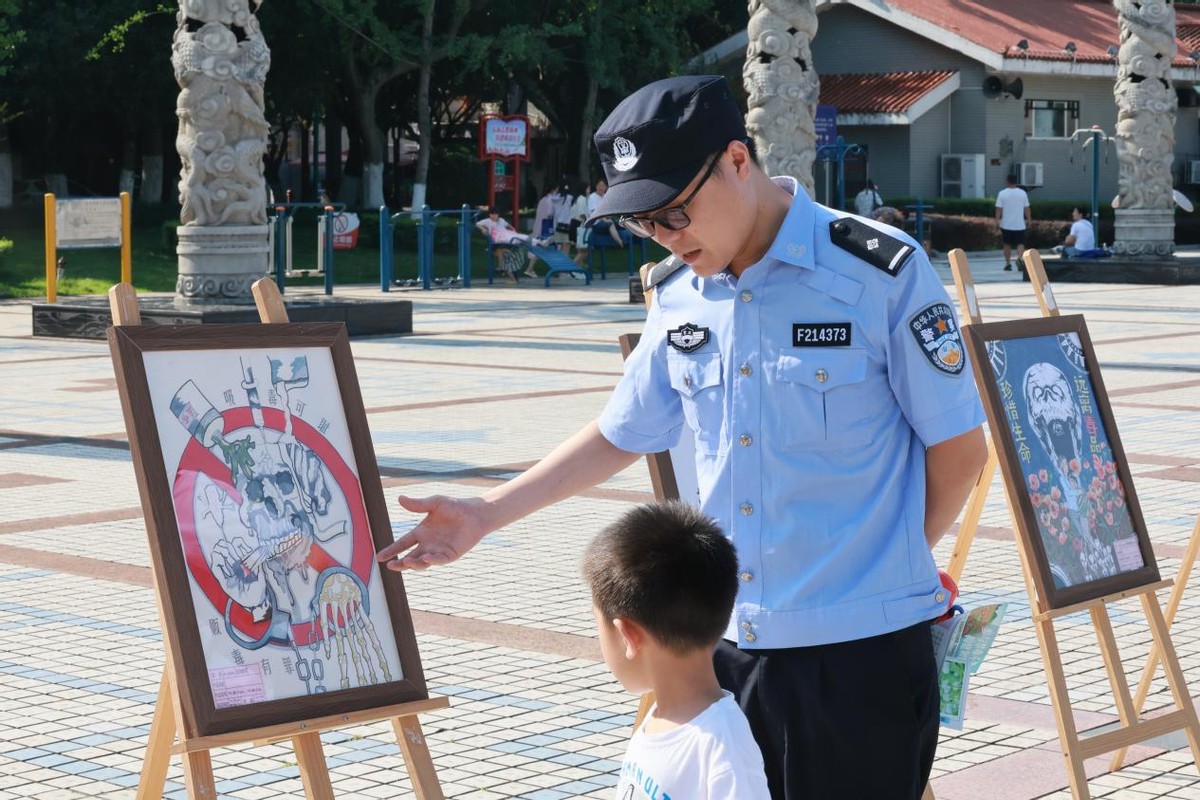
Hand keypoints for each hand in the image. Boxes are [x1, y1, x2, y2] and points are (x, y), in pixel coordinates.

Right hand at [376, 494, 490, 570]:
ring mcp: (438, 551)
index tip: (379, 556)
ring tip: (407, 562)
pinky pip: (439, 560)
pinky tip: (426, 558)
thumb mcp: (434, 503)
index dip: (391, 550)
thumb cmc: (455, 506)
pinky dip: (432, 561)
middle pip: (409, 557)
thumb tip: (400, 498)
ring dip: (414, 564)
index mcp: (421, 532)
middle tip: (390, 565)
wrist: (475, 513)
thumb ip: (418, 504)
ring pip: (422, 562)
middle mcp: (428, 544)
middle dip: (399, 563)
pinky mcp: (450, 555)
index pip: (403, 543)